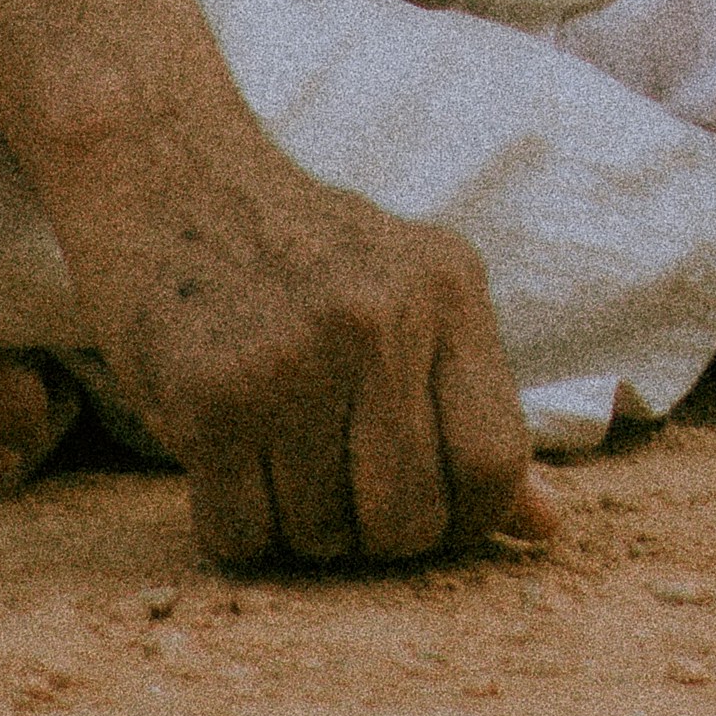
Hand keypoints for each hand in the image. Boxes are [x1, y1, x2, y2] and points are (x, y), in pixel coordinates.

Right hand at [49, 108, 551, 571]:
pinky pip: (241, 535)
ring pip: (321, 536)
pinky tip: (224, 455)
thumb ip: (473, 409)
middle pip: (408, 520)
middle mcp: (384, 318)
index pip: (494, 463)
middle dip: (370, 535)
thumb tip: (547, 528)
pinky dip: (232, 524)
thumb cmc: (301, 258)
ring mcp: (297, 356)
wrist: (168, 178)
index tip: (423, 510)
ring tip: (275, 448)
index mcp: (450, 289)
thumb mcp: (410, 300)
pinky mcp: (213, 394)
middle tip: (334, 482)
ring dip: (295, 526)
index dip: (463, 520)